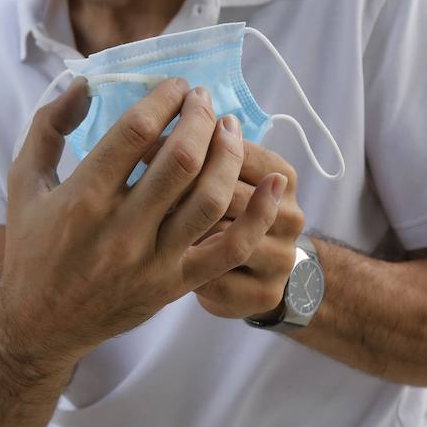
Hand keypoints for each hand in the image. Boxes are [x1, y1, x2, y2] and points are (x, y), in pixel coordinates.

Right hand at [0, 77, 277, 356]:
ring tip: (229, 126)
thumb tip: (84, 84)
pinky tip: (274, 184)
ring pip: (210, 199)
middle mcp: (120, 230)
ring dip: (228, 154)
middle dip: (200, 117)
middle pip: (181, 160)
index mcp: (82, 198)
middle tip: (204, 98)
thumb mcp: (25, 181)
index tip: (177, 85)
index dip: (164, 98)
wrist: (39, 325)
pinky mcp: (175, 284)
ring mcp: (153, 260)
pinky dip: (258, 215)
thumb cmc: (32, 247)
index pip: (135, 132)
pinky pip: (229, 249)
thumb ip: (48, 126)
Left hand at [143, 138, 303, 320]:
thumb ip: (204, 153)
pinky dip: (189, 268)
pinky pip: (218, 279)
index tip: (147, 145)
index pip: (234, 151)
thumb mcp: (228, 176)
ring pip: (223, 238)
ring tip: (148, 219)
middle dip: (178, 188)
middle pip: (227, 193)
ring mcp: (281, 257)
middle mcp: (289, 215)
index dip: (188, 147)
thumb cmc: (230, 211)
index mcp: (281, 174)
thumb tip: (155, 132)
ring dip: (183, 229)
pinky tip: (164, 258)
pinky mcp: (265, 294)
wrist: (261, 271)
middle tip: (136, 182)